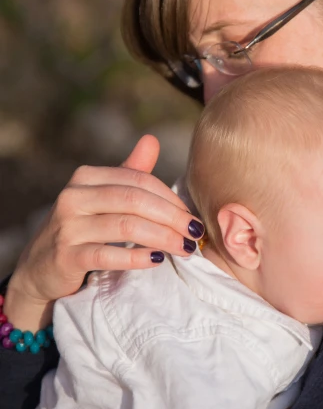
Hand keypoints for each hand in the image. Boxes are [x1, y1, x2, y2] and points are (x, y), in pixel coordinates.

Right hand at [4, 135, 203, 330]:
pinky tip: (156, 261)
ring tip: (184, 249)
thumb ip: (130, 171)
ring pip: (126, 226)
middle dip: (172, 217)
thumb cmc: (82, 228)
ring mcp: (67, 226)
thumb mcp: (104, 197)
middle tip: (195, 234)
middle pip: (135, 200)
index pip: (139, 181)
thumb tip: (152, 140)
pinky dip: (136, 257)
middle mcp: (74, 196)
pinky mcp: (65, 256)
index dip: (171, 198)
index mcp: (87, 177)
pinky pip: (107, 255)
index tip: (192, 216)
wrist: (41, 268)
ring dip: (162, 238)